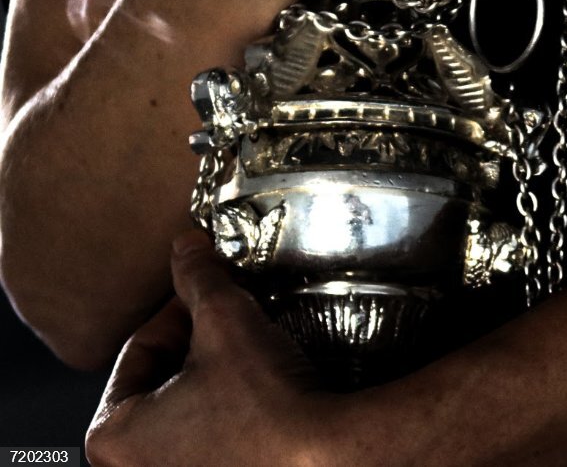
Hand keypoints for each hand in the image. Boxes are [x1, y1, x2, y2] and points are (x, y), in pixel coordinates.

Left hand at [86, 232, 325, 465]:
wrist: (326, 455)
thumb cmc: (266, 404)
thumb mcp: (226, 320)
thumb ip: (198, 278)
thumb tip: (185, 247)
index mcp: (112, 436)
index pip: (138, 352)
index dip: (180, 312)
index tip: (209, 298)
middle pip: (160, 383)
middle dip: (196, 347)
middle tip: (231, 324)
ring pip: (186, 411)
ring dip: (214, 378)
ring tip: (250, 355)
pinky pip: (212, 440)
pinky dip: (230, 414)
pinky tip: (262, 394)